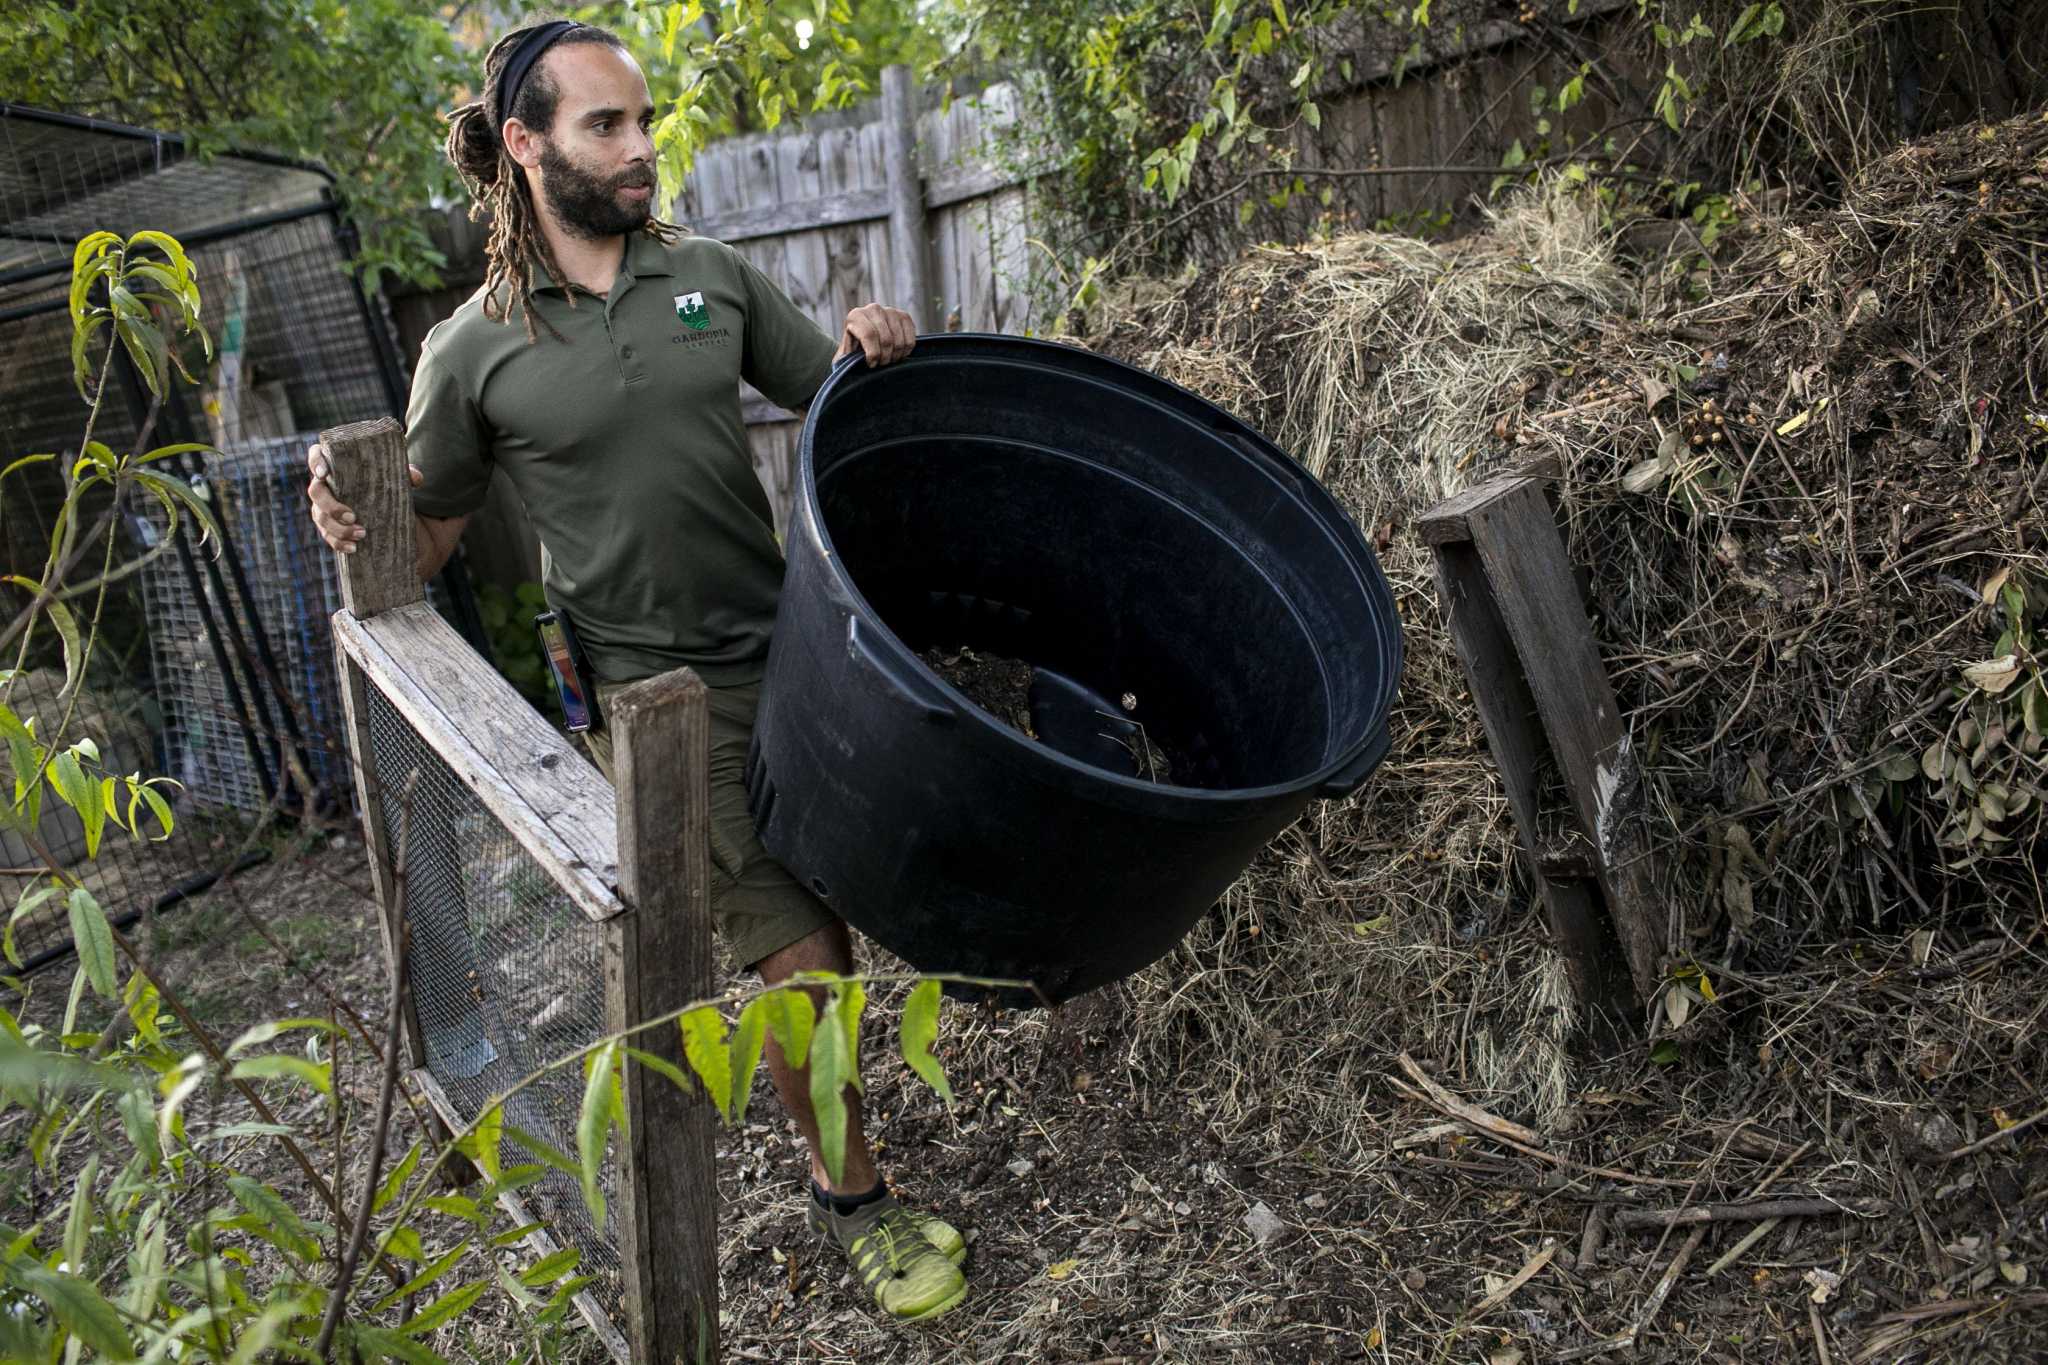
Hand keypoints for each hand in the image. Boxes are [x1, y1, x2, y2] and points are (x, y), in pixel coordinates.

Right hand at [307, 441, 421, 554]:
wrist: (386, 509)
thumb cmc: (385, 484)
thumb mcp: (397, 477)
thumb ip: (407, 473)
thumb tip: (416, 478)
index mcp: (335, 467)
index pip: (316, 455)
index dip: (315, 462)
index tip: (323, 474)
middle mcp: (325, 486)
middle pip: (315, 492)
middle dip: (330, 506)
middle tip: (351, 517)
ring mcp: (323, 508)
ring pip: (320, 518)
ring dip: (338, 529)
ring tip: (361, 534)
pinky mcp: (329, 527)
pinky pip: (329, 537)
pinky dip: (339, 544)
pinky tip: (353, 548)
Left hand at [834, 303, 915, 366]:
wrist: (864, 341)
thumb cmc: (853, 351)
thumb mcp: (844, 356)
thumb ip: (845, 360)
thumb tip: (851, 367)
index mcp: (855, 316)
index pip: (869, 334)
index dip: (873, 354)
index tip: (872, 365)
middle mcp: (873, 309)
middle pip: (886, 339)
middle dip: (885, 358)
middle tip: (880, 365)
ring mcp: (890, 311)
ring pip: (899, 341)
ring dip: (895, 356)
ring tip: (888, 360)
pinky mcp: (904, 316)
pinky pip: (910, 338)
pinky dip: (905, 351)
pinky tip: (897, 354)